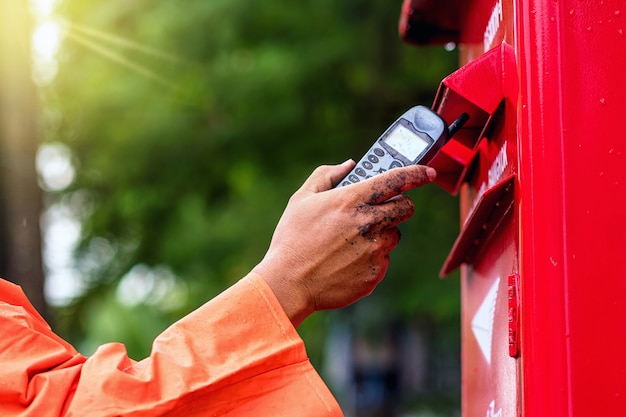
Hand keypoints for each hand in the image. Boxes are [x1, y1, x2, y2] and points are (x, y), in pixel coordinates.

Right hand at [253, 160, 435, 326]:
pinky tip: (346, 261)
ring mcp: (374, 251)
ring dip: (381, 234)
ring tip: (351, 242)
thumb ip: (326, 176)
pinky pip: (382, 261)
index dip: (417, 173)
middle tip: (381, 210)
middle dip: (398, 206)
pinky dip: (370, 259)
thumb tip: (349, 165)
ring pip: (393, 236)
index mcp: (351, 200)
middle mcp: (368, 224)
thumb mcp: (301, 199)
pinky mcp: (375, 274)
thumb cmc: (292, 239)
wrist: (288, 284)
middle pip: (406, 208)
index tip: (427, 173)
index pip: (396, 179)